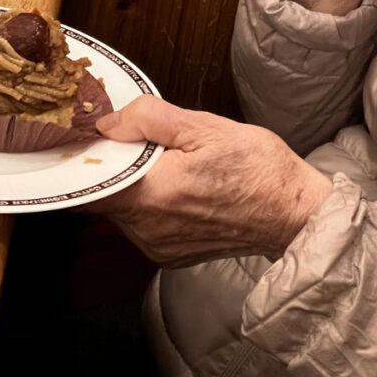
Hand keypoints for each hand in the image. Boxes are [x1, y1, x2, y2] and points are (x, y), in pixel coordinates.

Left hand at [93, 96, 332, 267]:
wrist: (295, 213)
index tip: (89, 139)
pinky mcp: (171, 255)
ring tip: (163, 163)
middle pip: (101, 198)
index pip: (85, 186)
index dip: (82, 160)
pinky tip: (176, 186)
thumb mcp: (208, 128)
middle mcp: (148, 228)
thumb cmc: (259, 170)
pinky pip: (142, 225)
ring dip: (132, 186)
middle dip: (111, 168)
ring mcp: (158, 246)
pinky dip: (149, 204)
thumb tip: (112, 121)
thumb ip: (152, 120)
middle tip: (134, 142)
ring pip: (121, 211)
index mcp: (153, 194)